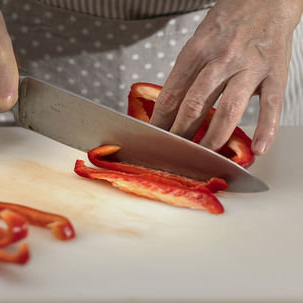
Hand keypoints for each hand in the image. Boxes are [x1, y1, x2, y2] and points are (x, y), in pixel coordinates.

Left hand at [150, 0, 302, 154]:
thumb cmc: (230, 20)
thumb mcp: (199, 40)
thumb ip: (188, 71)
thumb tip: (172, 106)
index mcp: (197, 50)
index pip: (172, 93)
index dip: (161, 120)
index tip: (155, 136)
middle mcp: (222, 58)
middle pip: (195, 104)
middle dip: (181, 133)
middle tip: (175, 151)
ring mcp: (250, 67)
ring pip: (228, 110)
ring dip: (214, 137)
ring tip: (205, 155)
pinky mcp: (275, 72)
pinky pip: (270, 105)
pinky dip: (265, 129)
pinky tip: (258, 148)